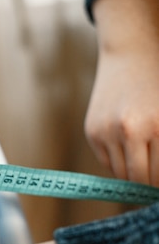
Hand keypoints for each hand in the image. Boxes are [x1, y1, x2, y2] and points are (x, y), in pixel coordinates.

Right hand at [84, 0, 158, 185]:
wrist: (131, 55)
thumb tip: (156, 184)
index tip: (158, 189)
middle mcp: (131, 130)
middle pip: (139, 178)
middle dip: (148, 185)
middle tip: (153, 185)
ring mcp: (108, 131)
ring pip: (121, 173)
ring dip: (133, 174)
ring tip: (143, 163)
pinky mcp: (92, 132)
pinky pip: (107, 161)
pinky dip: (118, 162)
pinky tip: (128, 147)